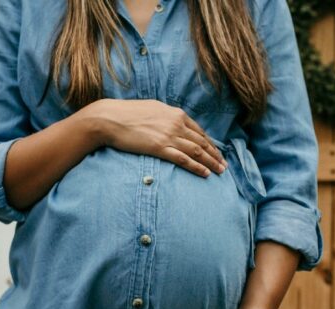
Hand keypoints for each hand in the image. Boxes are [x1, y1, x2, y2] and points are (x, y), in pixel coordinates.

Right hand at [88, 98, 227, 177]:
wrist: (110, 118)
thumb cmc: (127, 114)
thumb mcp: (152, 109)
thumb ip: (166, 116)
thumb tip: (172, 121)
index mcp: (176, 114)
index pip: (199, 131)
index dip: (210, 144)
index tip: (217, 153)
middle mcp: (176, 124)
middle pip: (202, 142)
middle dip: (215, 155)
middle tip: (224, 165)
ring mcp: (168, 136)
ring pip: (196, 151)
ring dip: (210, 162)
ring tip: (219, 172)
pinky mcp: (159, 147)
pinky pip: (183, 159)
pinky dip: (196, 166)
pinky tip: (205, 173)